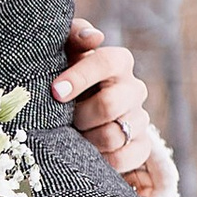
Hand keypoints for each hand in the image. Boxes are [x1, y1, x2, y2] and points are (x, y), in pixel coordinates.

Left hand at [56, 19, 178, 196]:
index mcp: (118, 61)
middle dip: (80, 116)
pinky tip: (90, 152)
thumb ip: (74, 36)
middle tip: (66, 119)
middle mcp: (134, 88)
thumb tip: (93, 37)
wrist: (78, 112)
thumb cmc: (66, 77)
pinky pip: (124, 158)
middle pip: (110, 105)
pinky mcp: (141, 146)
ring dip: (87, 139)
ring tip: (75, 135)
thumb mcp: (65, 53)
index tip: (55, 92)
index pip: (106, 62)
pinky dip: (102, 159)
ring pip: (113, 136)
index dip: (80, 77)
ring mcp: (140, 118)